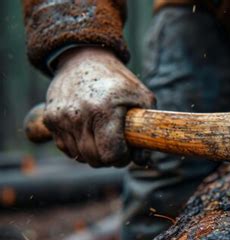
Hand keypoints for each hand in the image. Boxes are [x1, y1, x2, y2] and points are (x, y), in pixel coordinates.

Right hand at [44, 47, 155, 166]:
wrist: (83, 58)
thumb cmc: (118, 81)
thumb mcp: (142, 97)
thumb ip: (146, 129)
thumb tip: (142, 160)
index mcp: (104, 110)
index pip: (111, 155)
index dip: (123, 157)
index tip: (128, 150)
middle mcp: (79, 116)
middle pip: (96, 159)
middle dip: (110, 158)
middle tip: (117, 145)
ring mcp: (62, 118)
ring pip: (80, 156)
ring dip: (94, 153)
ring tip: (103, 136)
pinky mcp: (50, 120)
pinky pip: (66, 148)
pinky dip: (78, 147)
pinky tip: (88, 132)